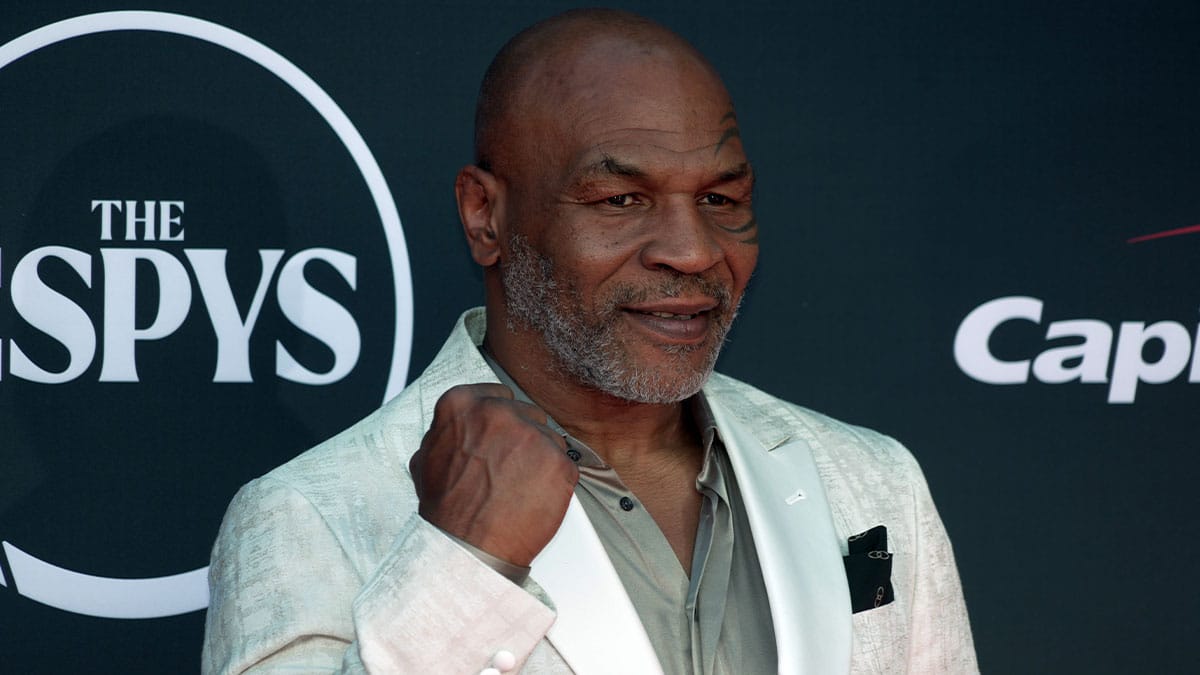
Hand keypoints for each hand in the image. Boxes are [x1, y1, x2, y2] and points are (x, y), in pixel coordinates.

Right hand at [409, 383, 578, 566]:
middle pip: (528, 413)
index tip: (501, 434)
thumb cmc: (447, 510)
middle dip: (522, 438)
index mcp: (463, 404)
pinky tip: (534, 496)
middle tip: (509, 467)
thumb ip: (447, 432)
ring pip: (549, 437)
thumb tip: (458, 426)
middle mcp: (499, 412)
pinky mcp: (559, 462)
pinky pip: (566, 464)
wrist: (467, 548)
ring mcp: (532, 435)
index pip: (498, 393)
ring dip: (540, 458)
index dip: (502, 419)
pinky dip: (556, 481)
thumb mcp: (427, 459)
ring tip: (519, 486)